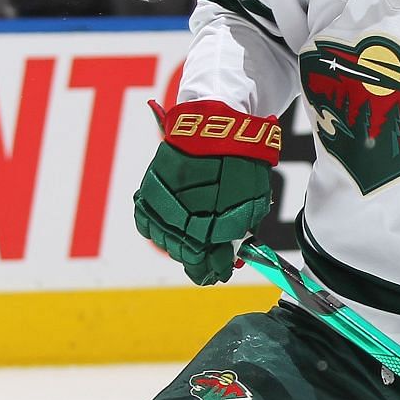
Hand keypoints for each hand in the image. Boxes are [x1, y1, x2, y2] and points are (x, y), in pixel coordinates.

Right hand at [133, 99, 279, 284]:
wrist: (214, 128)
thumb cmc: (239, 164)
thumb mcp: (252, 203)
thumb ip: (242, 232)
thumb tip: (234, 254)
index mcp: (209, 230)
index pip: (206, 265)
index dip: (215, 271)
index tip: (222, 272)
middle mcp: (181, 223)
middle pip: (184, 256)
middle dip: (199, 262)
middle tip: (209, 262)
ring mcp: (162, 207)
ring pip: (164, 242)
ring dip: (178, 246)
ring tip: (192, 242)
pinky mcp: (149, 191)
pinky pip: (146, 221)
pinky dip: (156, 228)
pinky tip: (169, 228)